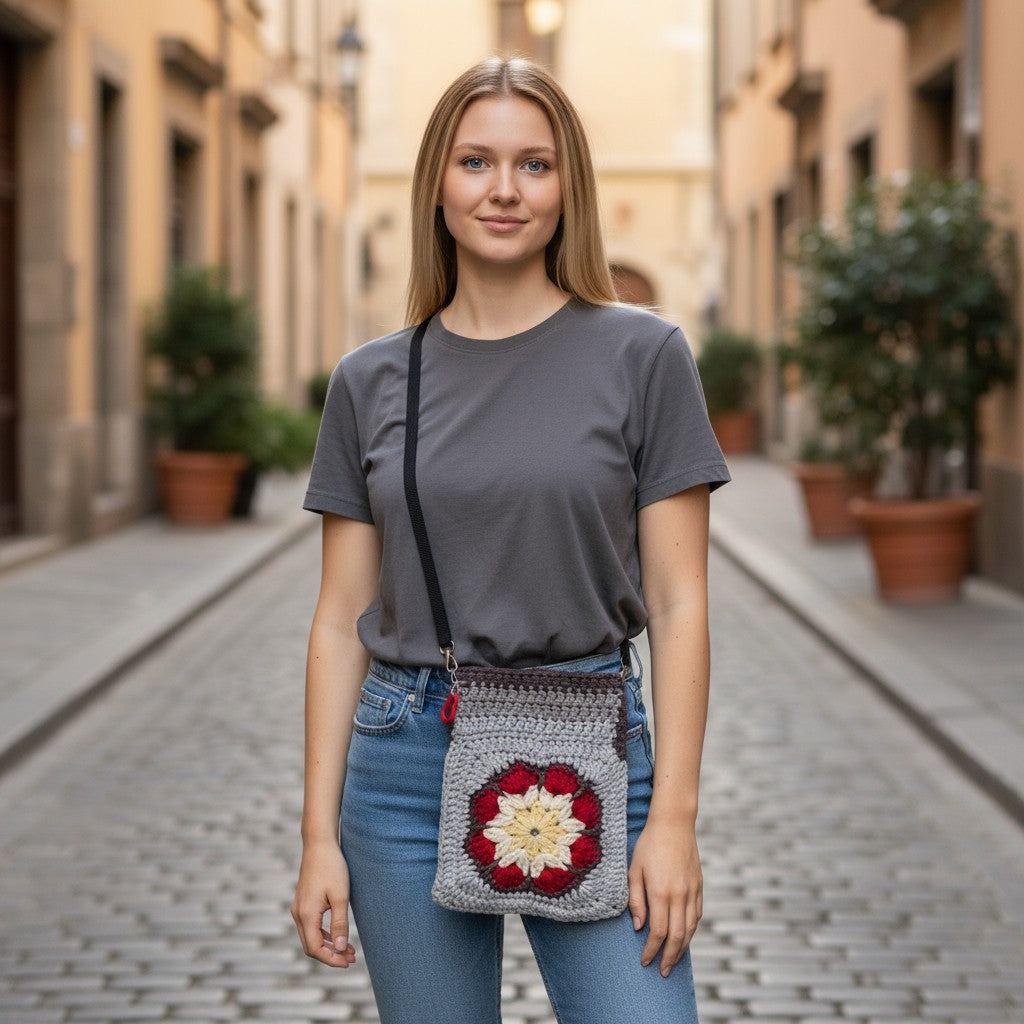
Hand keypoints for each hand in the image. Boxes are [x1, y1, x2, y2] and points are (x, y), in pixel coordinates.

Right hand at [291, 839, 356, 967]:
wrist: (319, 844)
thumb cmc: (332, 867)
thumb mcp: (341, 896)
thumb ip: (340, 924)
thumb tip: (341, 949)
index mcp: (306, 914)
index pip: (315, 949)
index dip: (332, 959)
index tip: (349, 962)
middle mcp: (298, 914)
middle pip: (311, 946)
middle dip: (331, 955)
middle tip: (352, 958)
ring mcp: (299, 908)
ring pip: (310, 937)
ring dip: (328, 945)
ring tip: (349, 950)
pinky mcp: (303, 902)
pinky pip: (310, 926)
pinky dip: (323, 934)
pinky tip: (338, 935)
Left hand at [627, 817, 702, 976]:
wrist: (674, 823)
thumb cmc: (649, 845)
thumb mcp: (634, 870)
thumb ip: (635, 900)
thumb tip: (637, 927)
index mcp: (660, 892)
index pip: (658, 932)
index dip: (651, 950)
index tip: (644, 961)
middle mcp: (679, 895)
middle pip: (677, 937)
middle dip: (669, 957)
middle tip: (662, 972)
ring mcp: (692, 891)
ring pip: (690, 929)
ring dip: (682, 948)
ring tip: (673, 960)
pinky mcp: (699, 886)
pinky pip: (697, 915)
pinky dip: (691, 930)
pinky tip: (684, 937)